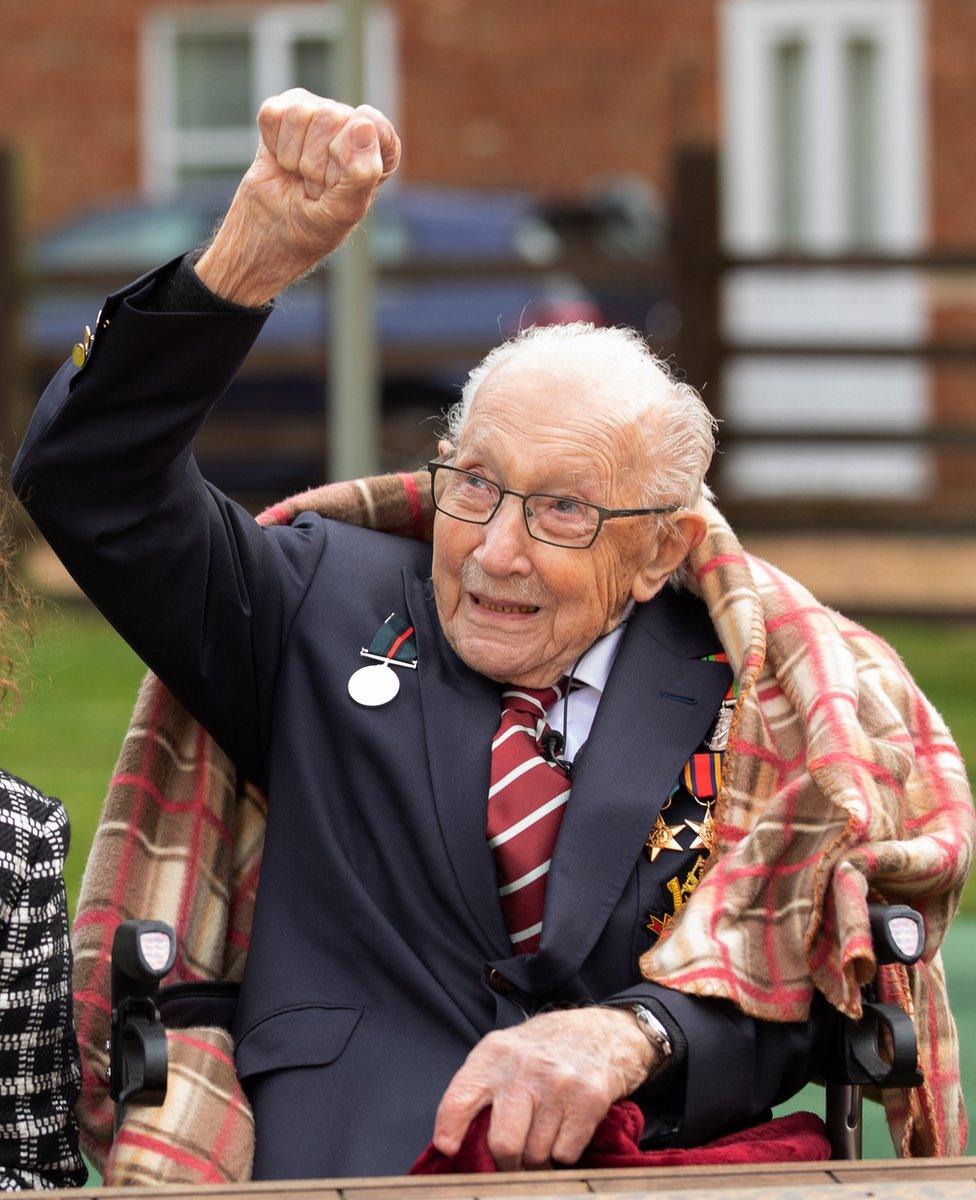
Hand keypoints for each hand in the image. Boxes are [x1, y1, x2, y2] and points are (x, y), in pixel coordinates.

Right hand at [196, 90, 400, 306]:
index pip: (372, 126)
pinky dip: (272, 145)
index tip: (337, 186)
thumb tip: (363, 124)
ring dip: (293, 157)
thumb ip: (362, 173)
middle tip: (314, 187)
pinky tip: (281, 161)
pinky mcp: (283, 110)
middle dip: (315, 164)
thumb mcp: (344, 210)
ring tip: (299, 176)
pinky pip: (273, 114)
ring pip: (301, 114)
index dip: (348, 158)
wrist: (270, 233)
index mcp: (379, 147)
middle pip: (331, 117)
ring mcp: (317, 113)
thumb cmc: (314, 226)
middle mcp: (351, 124)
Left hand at [432, 1007, 659, 1170]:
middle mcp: (523, 1067)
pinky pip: (566, 1154)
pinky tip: (565, 1130)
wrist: (601, 1032)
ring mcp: (558, 1083)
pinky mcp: (588, 1098)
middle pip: (503, 1144)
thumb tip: (454, 1141)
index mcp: (494, 1054)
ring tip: (542, 1140)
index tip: (448, 1147)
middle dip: (506, 1164)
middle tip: (511, 1163)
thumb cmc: (544, 1049)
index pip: (461, 1097)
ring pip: (536, 1155)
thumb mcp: (505, 1052)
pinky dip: (564, 1154)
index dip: (449, 1128)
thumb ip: (481, 1087)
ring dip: (538, 1161)